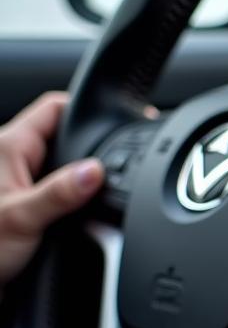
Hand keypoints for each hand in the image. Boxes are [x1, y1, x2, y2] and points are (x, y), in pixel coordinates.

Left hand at [0, 92, 104, 287]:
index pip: (54, 108)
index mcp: (7, 147)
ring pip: (63, 169)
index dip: (85, 111)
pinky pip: (58, 194)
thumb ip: (61, 193)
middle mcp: (12, 161)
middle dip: (91, 152)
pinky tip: (81, 218)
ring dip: (81, 183)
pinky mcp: (24, 208)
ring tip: (97, 198)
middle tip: (116, 168)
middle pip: (64, 139)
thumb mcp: (22, 218)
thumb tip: (96, 171)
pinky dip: (73, 203)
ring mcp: (18, 184)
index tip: (115, 122)